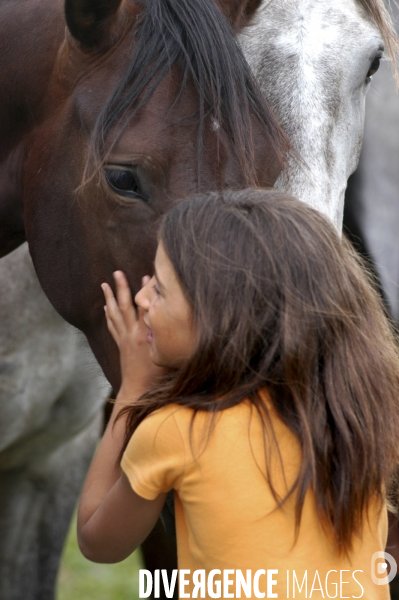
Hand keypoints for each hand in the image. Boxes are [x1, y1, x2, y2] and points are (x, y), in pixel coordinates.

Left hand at [101, 271, 163, 397]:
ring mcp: (124, 338)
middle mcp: (133, 333)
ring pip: (114, 314)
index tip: (147, 277)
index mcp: (146, 335)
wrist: (137, 389)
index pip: (146, 308)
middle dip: (121, 287)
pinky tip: (105, 307)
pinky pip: (112, 326)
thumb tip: (190, 329)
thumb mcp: (169, 356)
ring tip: (104, 284)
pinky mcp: (120, 344)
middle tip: (117, 272)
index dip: (146, 292)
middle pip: (125, 305)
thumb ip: (175, 341)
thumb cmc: (157, 376)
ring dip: (109, 298)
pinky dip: (108, 315)